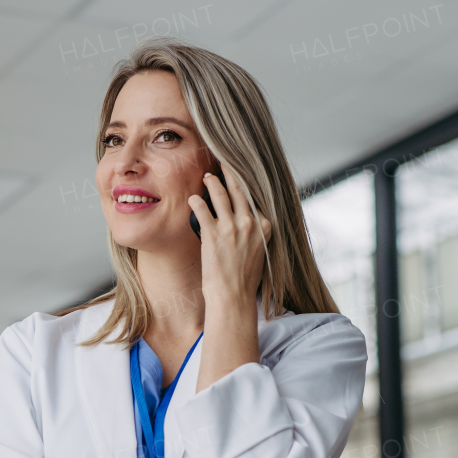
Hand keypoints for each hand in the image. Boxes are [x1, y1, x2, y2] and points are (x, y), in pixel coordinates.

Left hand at [187, 170, 271, 305]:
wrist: (233, 297)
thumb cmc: (244, 277)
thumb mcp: (259, 250)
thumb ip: (254, 231)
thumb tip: (247, 218)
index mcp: (264, 226)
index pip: (253, 196)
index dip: (244, 182)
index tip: (238, 173)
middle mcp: (250, 223)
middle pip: (239, 189)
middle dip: (230, 172)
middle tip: (223, 161)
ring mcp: (232, 227)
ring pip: (221, 194)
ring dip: (213, 182)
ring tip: (207, 176)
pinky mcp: (214, 234)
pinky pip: (202, 209)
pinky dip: (196, 201)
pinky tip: (192, 198)